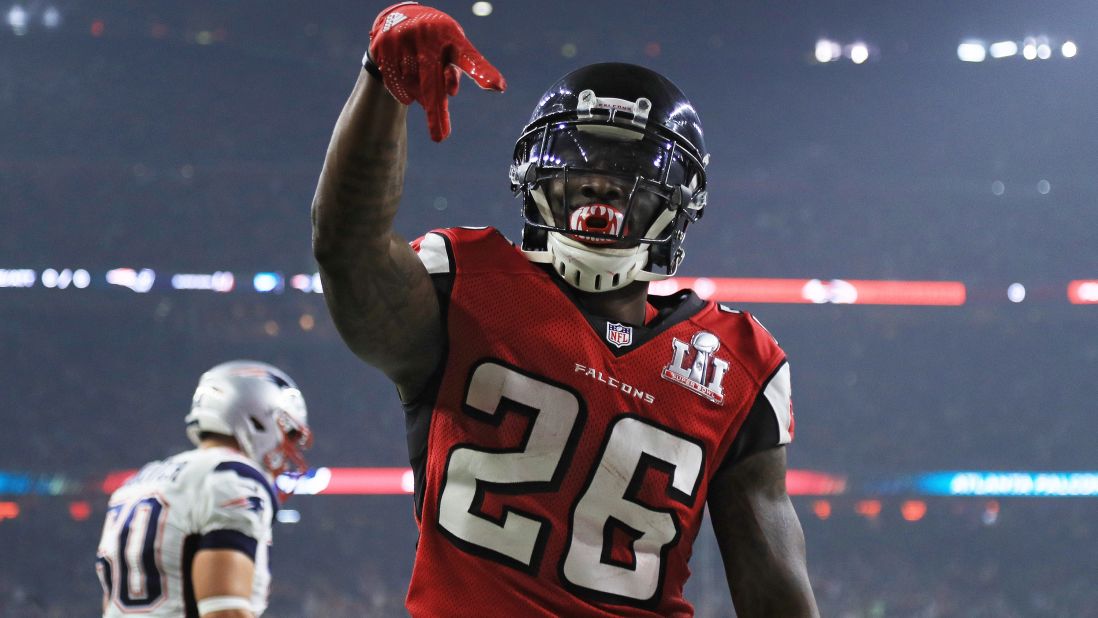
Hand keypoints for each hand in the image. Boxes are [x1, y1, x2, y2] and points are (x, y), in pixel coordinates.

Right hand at [369, 2, 506, 140]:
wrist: (401, 16)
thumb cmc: (437, 41)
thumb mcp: (451, 51)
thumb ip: (454, 72)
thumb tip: (450, 93)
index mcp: (452, 35)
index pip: (470, 59)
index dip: (483, 73)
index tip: (498, 87)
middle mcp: (428, 35)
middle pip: (433, 82)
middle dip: (436, 113)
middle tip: (440, 138)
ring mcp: (404, 39)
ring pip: (413, 87)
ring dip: (419, 94)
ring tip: (419, 74)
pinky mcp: (384, 46)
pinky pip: (396, 84)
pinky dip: (403, 90)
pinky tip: (405, 75)